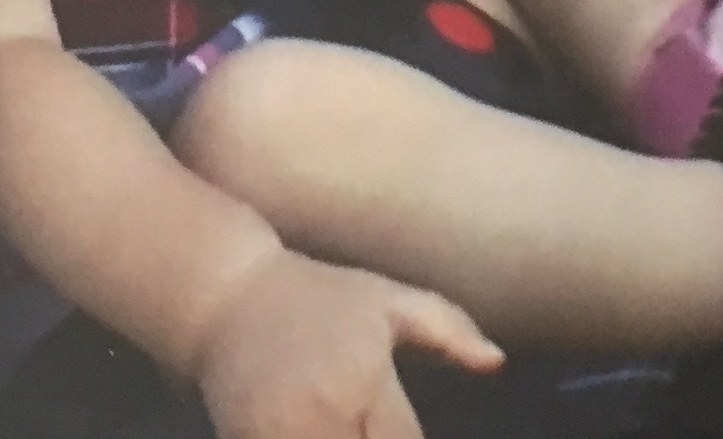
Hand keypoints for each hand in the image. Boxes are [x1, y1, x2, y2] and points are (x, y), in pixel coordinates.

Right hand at [191, 249, 501, 438]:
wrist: (224, 298)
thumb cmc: (316, 297)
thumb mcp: (386, 301)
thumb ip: (447, 330)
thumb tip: (497, 362)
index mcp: (366, 382)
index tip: (399, 429)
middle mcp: (322, 418)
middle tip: (377, 424)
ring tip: (352, 423)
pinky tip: (326, 429)